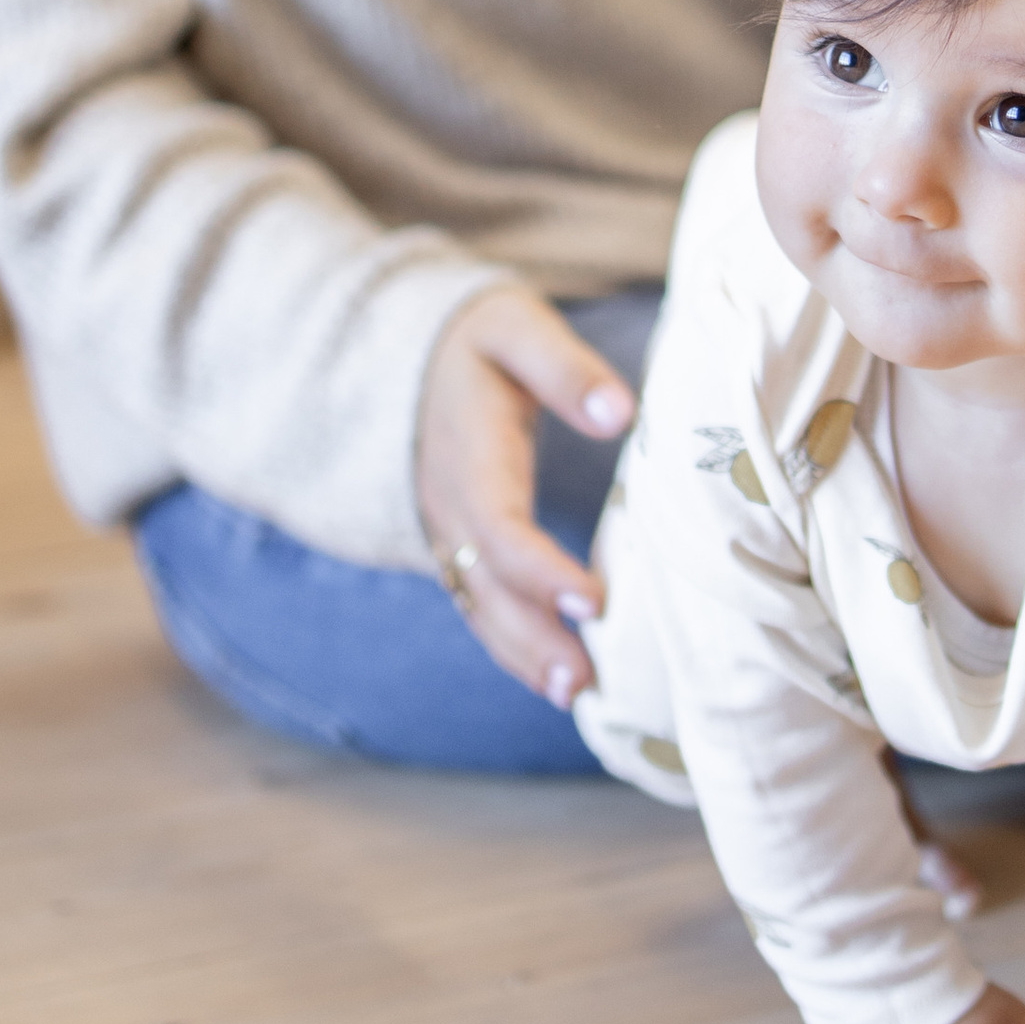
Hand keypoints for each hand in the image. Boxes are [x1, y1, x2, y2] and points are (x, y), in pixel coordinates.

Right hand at [415, 286, 633, 707]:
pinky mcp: (461, 548)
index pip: (499, 526)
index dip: (541, 569)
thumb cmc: (480, 342)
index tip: (594, 599)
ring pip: (481, 607)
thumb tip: (621, 413)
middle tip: (586, 680)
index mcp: (468, 454)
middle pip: (489, 585)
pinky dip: (515, 647)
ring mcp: (450, 534)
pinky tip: (557, 678)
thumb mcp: (517, 329)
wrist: (403, 358)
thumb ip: (565, 368)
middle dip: (534, 637)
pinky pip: (482, 605)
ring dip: (524, 655)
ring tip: (578, 694)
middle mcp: (452, 506)